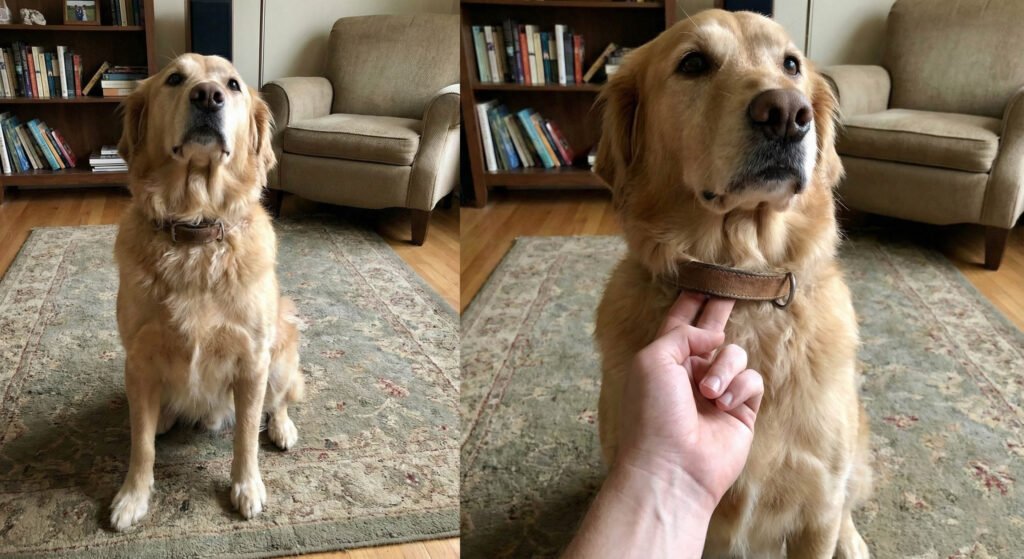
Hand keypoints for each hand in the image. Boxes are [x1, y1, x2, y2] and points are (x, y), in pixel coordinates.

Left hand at [616, 291, 763, 507]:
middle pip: (712, 332)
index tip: (702, 280)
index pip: (679, 322)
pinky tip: (725, 405)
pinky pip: (752, 381)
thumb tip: (713, 336)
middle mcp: (691, 372)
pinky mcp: (742, 410)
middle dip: (720, 311)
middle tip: (733, 288)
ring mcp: (718, 391)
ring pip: (735, 355)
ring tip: (708, 393)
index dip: (690, 302)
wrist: (672, 465)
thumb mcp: (653, 359)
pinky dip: (739, 388)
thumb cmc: (652, 413)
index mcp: (664, 359)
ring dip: (724, 369)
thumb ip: (681, 334)